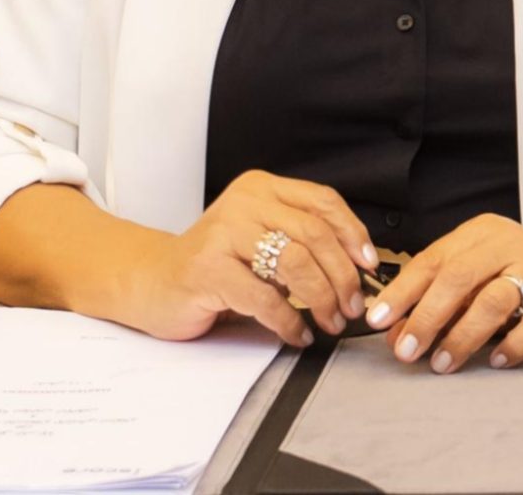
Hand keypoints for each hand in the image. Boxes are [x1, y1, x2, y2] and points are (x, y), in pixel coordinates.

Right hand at [128, 171, 375, 346]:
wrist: (152, 281)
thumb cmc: (215, 263)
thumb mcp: (260, 239)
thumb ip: (300, 241)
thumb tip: (357, 268)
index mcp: (262, 189)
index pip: (322, 201)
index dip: (353, 233)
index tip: (369, 263)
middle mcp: (243, 203)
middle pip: (314, 234)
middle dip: (343, 275)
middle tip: (353, 304)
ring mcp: (224, 234)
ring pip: (295, 263)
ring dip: (322, 298)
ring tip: (330, 320)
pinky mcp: (209, 271)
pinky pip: (265, 298)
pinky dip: (289, 321)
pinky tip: (296, 333)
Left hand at [366, 213, 522, 372]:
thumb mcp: (484, 271)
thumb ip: (444, 296)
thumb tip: (395, 331)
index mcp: (482, 234)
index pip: (433, 259)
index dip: (402, 292)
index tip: (377, 320)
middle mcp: (510, 245)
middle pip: (458, 277)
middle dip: (426, 316)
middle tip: (405, 350)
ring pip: (492, 300)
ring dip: (461, 336)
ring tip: (442, 363)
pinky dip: (512, 344)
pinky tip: (495, 360)